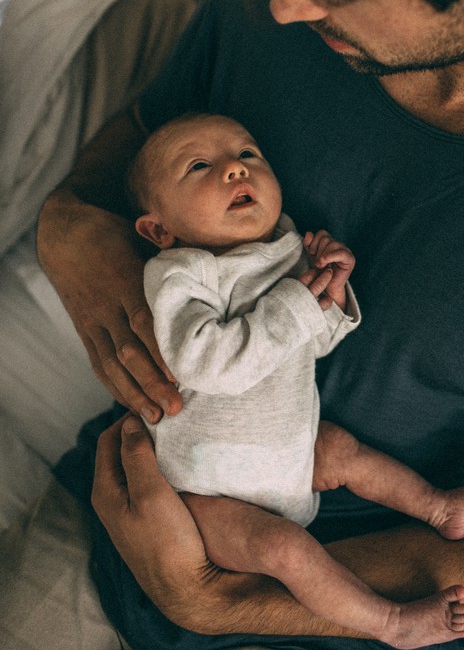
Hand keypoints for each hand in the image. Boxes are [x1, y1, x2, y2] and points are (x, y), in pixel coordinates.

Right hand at [37, 190, 180, 421]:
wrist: (63, 234)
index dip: (162, 350)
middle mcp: (108, 305)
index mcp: (127, 279)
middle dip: (153, 382)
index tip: (182, 374)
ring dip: (134, 393)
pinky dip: (114, 386)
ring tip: (156, 418)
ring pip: (111, 363)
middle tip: (176, 408)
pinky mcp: (84, 330)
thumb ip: (171, 258)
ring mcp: (93, 320)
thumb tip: (213, 266)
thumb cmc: (114, 231)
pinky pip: (97, 363)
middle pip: (129, 350)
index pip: (145, 320)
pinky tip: (132, 404)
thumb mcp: (142, 236)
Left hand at [92, 415, 222, 629]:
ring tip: (175, 434)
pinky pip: (146, 481)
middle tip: (167, 416)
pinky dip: (158, 464)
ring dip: (150, 447)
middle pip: (119, 451)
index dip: (129, 417)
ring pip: (134, 466)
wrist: (187, 588)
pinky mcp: (145, 519)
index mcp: (105, 491)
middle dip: (139, 429)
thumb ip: (136, 456)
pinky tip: (178, 461)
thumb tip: (130, 423)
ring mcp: (128, 511)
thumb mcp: (151, 493)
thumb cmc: (168, 541)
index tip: (157, 406)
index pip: (108, 439)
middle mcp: (111, 500)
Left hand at [302, 230, 354, 310]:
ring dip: (322, 255)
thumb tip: (308, 233)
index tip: (311, 254)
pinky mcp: (350, 259)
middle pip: (326, 238)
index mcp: (331, 242)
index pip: (322, 233)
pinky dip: (330, 256)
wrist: (326, 288)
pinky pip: (340, 253)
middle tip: (316, 263)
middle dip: (318, 250)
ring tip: (320, 265)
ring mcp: (345, 251)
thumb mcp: (311, 256)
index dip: (314, 242)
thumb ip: (309, 244)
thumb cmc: (319, 272)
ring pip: (332, 243)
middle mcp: (339, 245)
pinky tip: (324, 263)